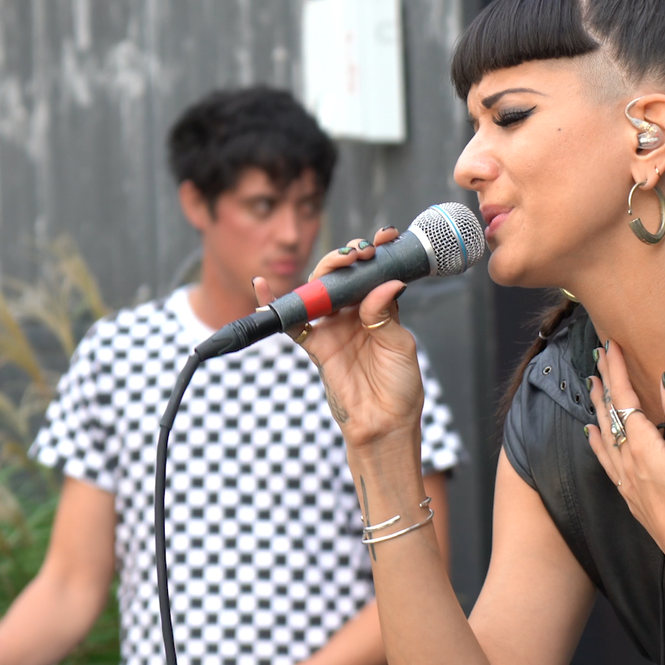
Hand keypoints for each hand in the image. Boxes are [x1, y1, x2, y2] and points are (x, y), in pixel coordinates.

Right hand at [253, 228, 424, 449]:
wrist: (384, 425)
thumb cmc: (400, 389)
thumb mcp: (401, 346)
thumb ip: (386, 314)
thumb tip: (383, 285)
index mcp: (382, 310)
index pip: (375, 274)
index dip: (377, 254)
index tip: (383, 238)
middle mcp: (355, 315)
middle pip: (342, 277)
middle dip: (348, 258)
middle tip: (359, 253)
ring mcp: (333, 329)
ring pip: (319, 291)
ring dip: (323, 272)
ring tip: (336, 263)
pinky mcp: (315, 346)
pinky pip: (292, 322)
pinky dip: (275, 304)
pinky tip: (262, 286)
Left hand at [583, 339, 664, 571]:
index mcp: (642, 443)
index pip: (624, 397)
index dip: (617, 369)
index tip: (611, 346)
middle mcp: (626, 458)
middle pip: (609, 412)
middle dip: (604, 381)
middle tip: (598, 357)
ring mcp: (624, 477)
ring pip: (602, 433)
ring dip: (597, 406)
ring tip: (590, 386)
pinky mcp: (628, 492)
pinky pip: (604, 457)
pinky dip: (595, 440)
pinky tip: (590, 435)